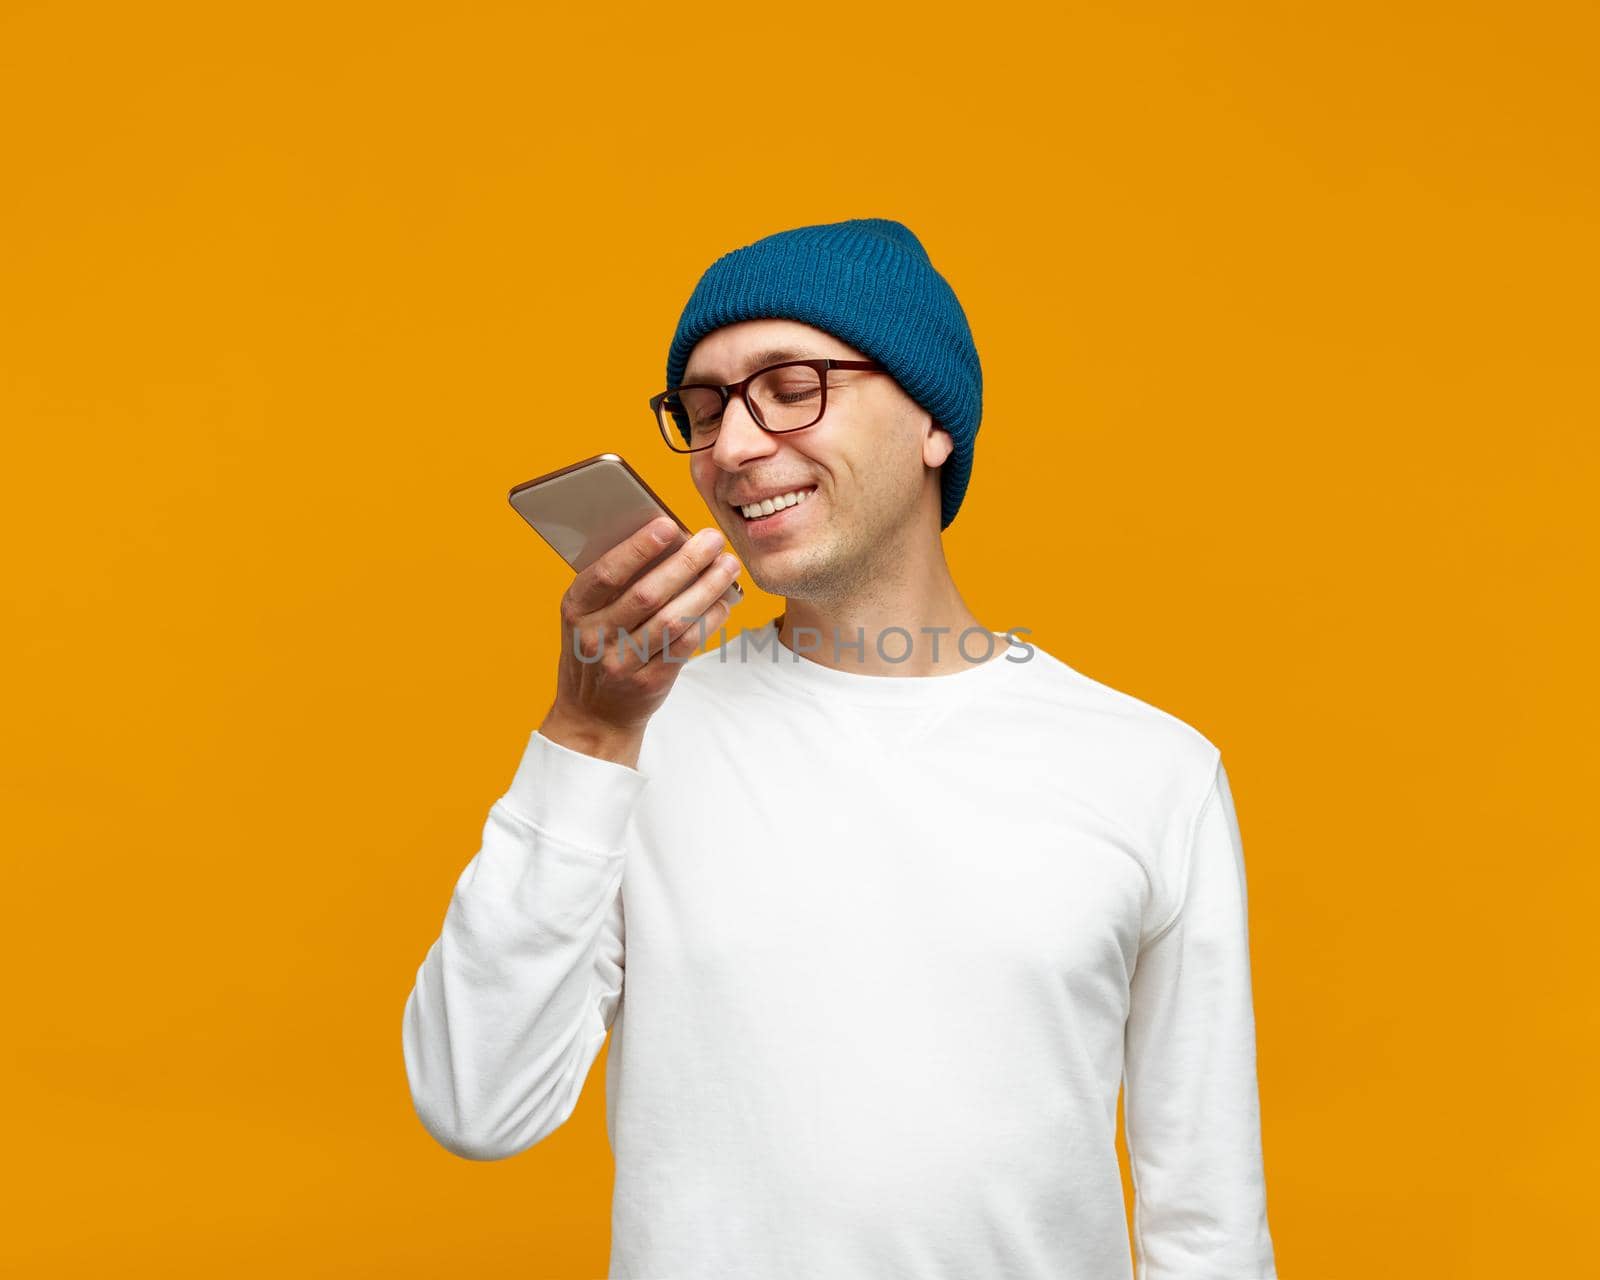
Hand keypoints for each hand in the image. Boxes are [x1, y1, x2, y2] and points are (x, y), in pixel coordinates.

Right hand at [540, 517, 741, 762]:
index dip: (638, 548)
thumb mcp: (589, 617)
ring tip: (728, 566)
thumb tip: (670, 541)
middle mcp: (595, 637)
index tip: (668, 525)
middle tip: (713, 539)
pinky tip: (724, 602)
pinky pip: (686, 645)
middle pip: (647, 595)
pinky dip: (709, 620)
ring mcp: (622, 663)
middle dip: (685, 563)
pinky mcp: (650, 682)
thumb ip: (616, 585)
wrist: (593, 715)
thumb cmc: (596, 648)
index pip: (607, 573)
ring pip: (673, 620)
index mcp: (576, 610)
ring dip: (706, 589)